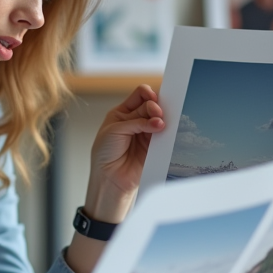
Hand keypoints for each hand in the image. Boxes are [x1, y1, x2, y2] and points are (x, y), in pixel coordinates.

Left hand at [85, 84, 165, 222]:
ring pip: (160, 119)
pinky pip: (165, 135)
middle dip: (155, 108)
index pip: (140, 95)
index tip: (152, 99)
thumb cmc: (105, 154)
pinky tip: (165, 132)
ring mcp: (146, 133)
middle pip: (152, 105)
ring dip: (162, 119)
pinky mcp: (155, 146)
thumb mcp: (114, 130)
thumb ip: (136, 121)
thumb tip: (158, 119)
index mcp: (123, 113)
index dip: (148, 94)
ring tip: (161, 126)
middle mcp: (135, 121)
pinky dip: (167, 132)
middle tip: (157, 115)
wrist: (109, 178)